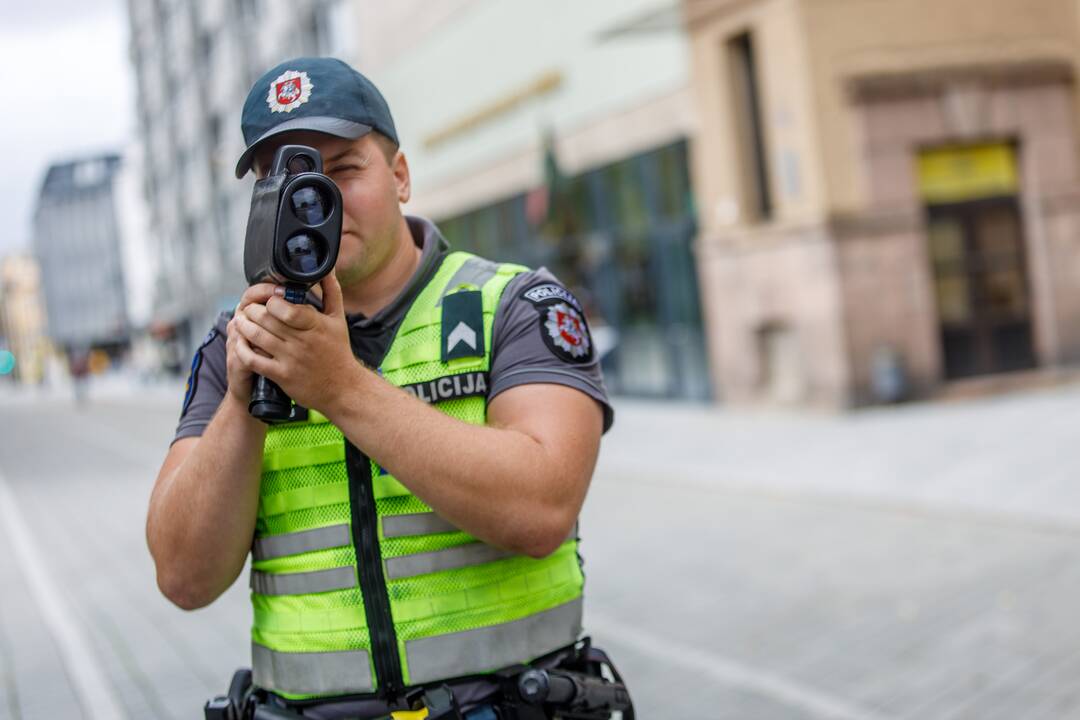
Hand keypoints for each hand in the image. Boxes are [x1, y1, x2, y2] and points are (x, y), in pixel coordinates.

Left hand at [232, 273, 357, 413]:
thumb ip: (331, 291)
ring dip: (243, 326)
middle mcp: (302, 342)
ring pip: (258, 338)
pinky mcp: (281, 376)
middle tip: (247, 307)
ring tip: (240, 319)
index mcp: (316, 326)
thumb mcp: (338, 319)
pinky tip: (239, 341)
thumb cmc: (338, 350)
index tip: (268, 299)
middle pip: (267, 321)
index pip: (287, 310)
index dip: (272, 302)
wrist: (342, 388)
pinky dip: (242, 349)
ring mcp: (290, 360)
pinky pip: (254, 360)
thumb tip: (326, 268)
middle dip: (252, 311)